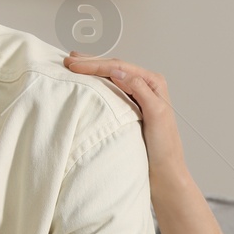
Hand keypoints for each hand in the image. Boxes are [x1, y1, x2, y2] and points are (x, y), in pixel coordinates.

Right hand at [61, 51, 186, 185]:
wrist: (165, 173)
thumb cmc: (164, 148)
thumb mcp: (156, 115)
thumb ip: (139, 90)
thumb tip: (118, 71)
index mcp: (154, 83)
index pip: (120, 68)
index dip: (96, 64)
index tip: (74, 65)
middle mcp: (146, 86)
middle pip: (114, 68)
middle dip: (91, 63)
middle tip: (69, 60)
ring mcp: (138, 97)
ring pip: (111, 77)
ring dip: (93, 70)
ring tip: (74, 64)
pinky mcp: (130, 109)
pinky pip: (111, 90)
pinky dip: (97, 84)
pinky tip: (87, 82)